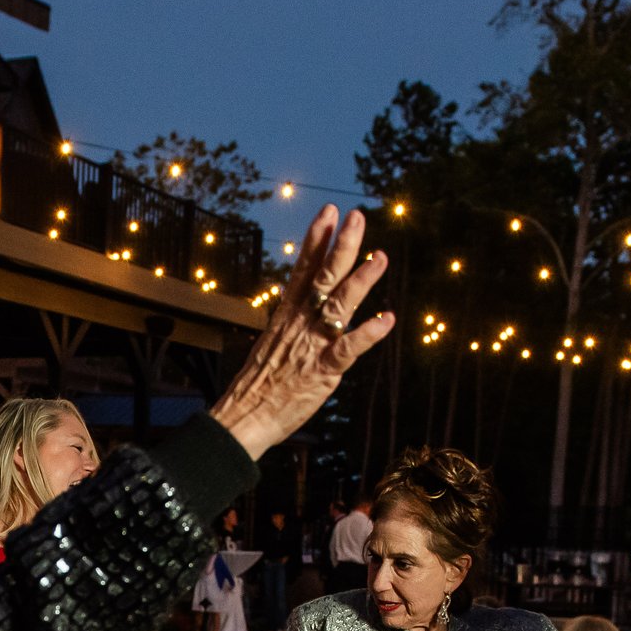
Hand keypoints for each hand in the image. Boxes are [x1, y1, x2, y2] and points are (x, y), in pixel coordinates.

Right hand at [209, 206, 394, 459]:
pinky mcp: (322, 371)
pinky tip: (387, 319)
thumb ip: (293, 324)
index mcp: (286, 315)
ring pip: (339, 306)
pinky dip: (368, 334)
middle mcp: (299, 324)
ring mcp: (311, 345)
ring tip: (381, 256)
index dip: (317, 239)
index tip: (329, 212)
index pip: (303, 269)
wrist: (244, 418)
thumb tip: (306, 308)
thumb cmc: (259, 385)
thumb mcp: (273, 344)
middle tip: (357, 217)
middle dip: (342, 246)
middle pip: (323, 278)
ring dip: (361, 280)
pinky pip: (347, 349)